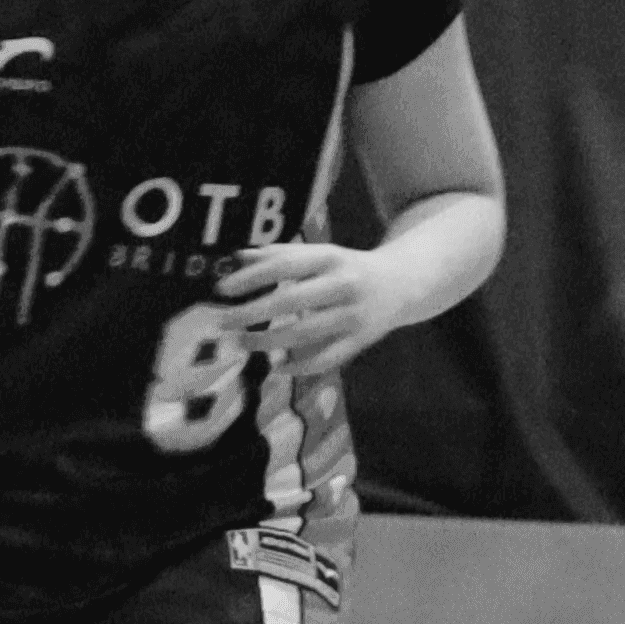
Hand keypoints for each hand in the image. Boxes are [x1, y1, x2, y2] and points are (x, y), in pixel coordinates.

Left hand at [219, 237, 395, 381]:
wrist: (403, 283)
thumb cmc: (348, 267)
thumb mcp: (319, 254)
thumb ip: (280, 255)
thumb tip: (237, 257)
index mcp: (329, 257)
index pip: (283, 266)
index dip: (250, 278)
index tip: (222, 290)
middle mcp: (343, 284)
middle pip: (291, 300)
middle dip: (252, 313)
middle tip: (223, 323)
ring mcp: (353, 314)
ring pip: (306, 333)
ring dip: (269, 341)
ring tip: (242, 343)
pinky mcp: (361, 339)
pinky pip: (327, 358)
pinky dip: (301, 366)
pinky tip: (278, 368)